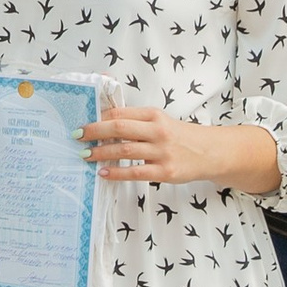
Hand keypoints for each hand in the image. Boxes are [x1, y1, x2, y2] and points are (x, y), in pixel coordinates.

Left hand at [84, 104, 282, 194]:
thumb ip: (135, 120)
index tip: (82, 122)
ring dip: (101, 153)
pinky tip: (103, 173)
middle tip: (77, 136)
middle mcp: (157, 131)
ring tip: (85, 155)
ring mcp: (162, 152)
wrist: (210, 153)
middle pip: (119, 127)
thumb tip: (102, 119)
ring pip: (125, 150)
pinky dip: (117, 172)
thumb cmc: (179, 136)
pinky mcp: (166, 172)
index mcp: (153, 115)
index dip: (99, 117)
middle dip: (94, 131)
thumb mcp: (159, 121)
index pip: (121, 112)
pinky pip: (136, 172)